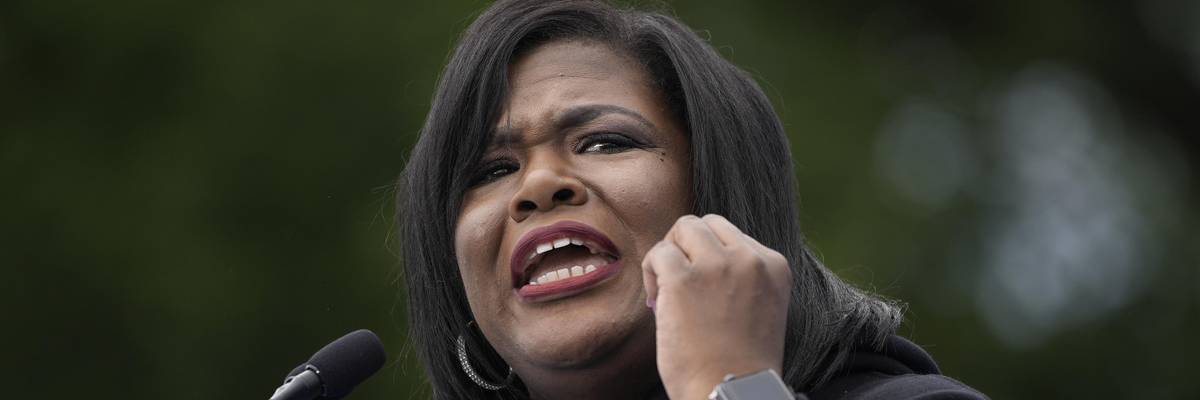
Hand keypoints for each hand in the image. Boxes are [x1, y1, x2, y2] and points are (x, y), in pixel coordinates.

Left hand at [642, 214, 791, 399]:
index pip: (732, 234)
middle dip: (686, 247)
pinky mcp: (684, 279)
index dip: (709, 257)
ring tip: (667, 291)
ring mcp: (717, 266)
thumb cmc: (738, 362)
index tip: (702, 288)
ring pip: (683, 229)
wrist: (730, 391)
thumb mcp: (758, 307)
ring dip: (669, 255)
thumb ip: (740, 277)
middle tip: (677, 280)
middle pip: (706, 224)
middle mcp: (749, 259)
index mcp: (773, 265)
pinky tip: (658, 302)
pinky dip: (651, 272)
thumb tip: (693, 256)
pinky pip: (659, 253)